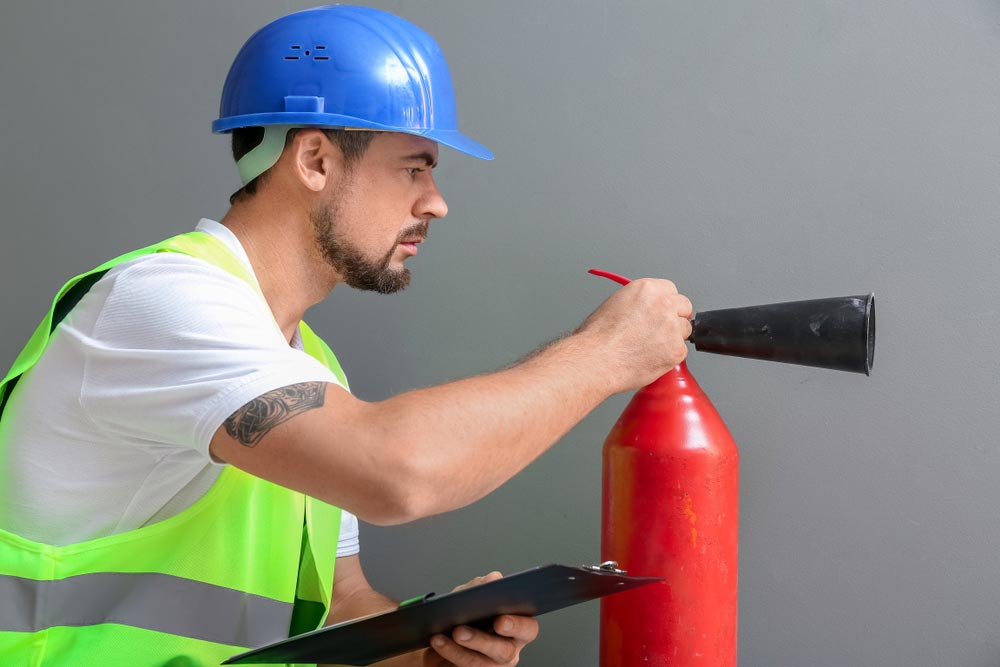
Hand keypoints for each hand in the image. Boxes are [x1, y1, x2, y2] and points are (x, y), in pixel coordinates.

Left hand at [424, 572, 538, 665]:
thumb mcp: (470, 595)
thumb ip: (482, 586)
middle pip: (505, 651)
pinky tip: (438, 641)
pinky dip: (450, 652)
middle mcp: (509, 649)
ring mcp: (492, 665)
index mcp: (516, 627)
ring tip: (445, 634)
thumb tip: (494, 579)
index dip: (517, 626)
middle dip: (482, 641)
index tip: (500, 620)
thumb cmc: (464, 613)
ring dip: (460, 649)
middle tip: (461, 631)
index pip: (528, 628)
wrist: (441, 634)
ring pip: (483, 664)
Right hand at [577, 278, 693, 390]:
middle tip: (660, 330)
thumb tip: (645, 311)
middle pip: (684, 308)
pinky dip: (669, 357)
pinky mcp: (676, 350)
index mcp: (647, 289)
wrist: (596, 359)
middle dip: (675, 318)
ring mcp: (672, 327)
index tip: (663, 310)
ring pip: (684, 331)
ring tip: (649, 347)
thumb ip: (638, 303)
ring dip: (672, 338)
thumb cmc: (597, 337)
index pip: (671, 290)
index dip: (666, 303)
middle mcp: (663, 304)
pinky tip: (650, 358)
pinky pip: (680, 352)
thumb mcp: (615, 304)